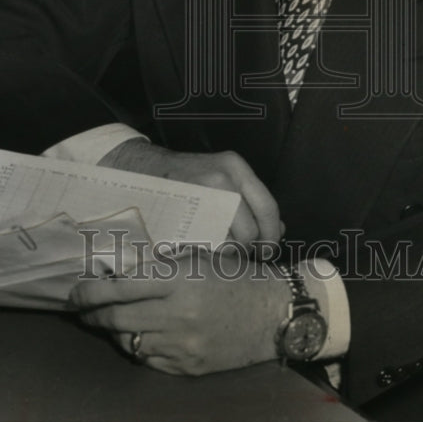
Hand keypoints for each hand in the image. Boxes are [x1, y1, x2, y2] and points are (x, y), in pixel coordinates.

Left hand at [70, 247, 285, 375]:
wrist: (274, 314)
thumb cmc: (236, 277)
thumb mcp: (199, 258)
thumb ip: (161, 263)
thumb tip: (119, 266)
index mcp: (179, 280)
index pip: (120, 287)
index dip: (90, 292)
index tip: (76, 292)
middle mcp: (177, 314)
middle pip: (116, 319)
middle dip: (92, 314)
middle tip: (81, 309)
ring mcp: (183, 345)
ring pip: (128, 342)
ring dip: (113, 332)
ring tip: (108, 321)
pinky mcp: (188, 368)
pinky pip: (149, 359)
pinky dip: (139, 347)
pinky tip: (139, 335)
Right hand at [99, 139, 282, 247]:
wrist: (143, 168)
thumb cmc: (189, 178)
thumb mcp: (225, 177)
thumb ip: (252, 202)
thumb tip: (279, 231)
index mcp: (236, 167)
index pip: (268, 208)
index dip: (270, 236)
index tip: (266, 251)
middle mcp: (221, 177)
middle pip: (249, 231)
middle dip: (247, 250)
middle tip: (239, 253)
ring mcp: (198, 195)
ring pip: (227, 242)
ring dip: (227, 254)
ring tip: (218, 249)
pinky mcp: (179, 213)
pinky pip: (203, 246)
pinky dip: (207, 254)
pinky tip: (202, 249)